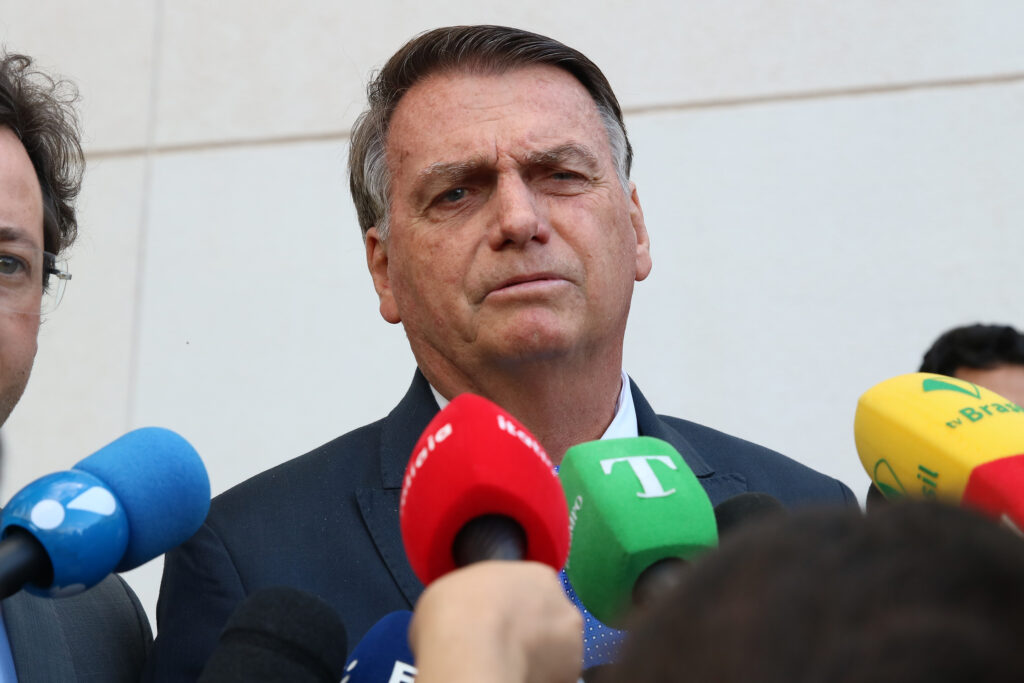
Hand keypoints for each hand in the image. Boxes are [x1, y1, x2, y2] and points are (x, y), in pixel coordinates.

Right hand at [409, 560, 582, 682]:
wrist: (471, 654)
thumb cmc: (456, 613)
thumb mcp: (453, 588)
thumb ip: (474, 596)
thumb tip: (468, 614)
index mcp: (538, 575)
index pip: (533, 589)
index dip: (515, 607)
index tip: (498, 620)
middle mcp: (562, 603)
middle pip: (549, 618)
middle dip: (531, 631)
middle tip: (503, 645)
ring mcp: (571, 641)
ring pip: (556, 650)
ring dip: (539, 657)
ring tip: (507, 664)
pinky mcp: (570, 675)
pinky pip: (553, 677)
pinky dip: (538, 678)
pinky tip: (514, 677)